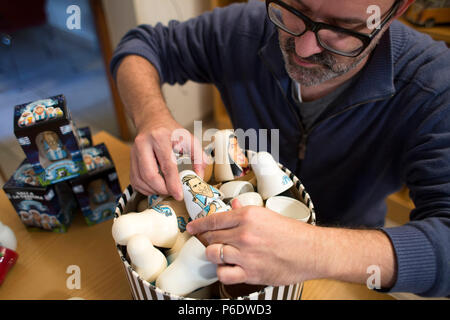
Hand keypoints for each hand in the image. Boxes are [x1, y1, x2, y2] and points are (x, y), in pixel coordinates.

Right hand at [130, 116, 206, 200]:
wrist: (152, 120)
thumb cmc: (171, 131)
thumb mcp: (189, 139)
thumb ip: (198, 156)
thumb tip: (199, 176)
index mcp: (160, 138)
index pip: (167, 165)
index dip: (173, 183)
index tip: (179, 194)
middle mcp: (144, 144)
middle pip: (149, 175)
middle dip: (161, 189)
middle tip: (171, 193)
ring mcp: (134, 152)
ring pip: (140, 180)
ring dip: (153, 190)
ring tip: (164, 190)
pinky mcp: (130, 159)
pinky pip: (134, 180)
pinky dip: (144, 188)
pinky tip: (154, 187)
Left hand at [186, 199, 317, 285]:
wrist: (311, 251)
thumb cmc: (292, 233)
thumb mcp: (267, 215)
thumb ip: (245, 211)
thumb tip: (231, 205)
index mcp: (247, 215)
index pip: (214, 219)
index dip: (199, 224)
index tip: (192, 227)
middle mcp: (243, 233)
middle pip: (211, 236)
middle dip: (206, 239)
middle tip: (209, 241)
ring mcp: (245, 254)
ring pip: (213, 253)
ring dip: (214, 254)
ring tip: (220, 254)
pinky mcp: (250, 272)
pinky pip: (223, 273)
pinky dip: (223, 271)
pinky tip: (228, 268)